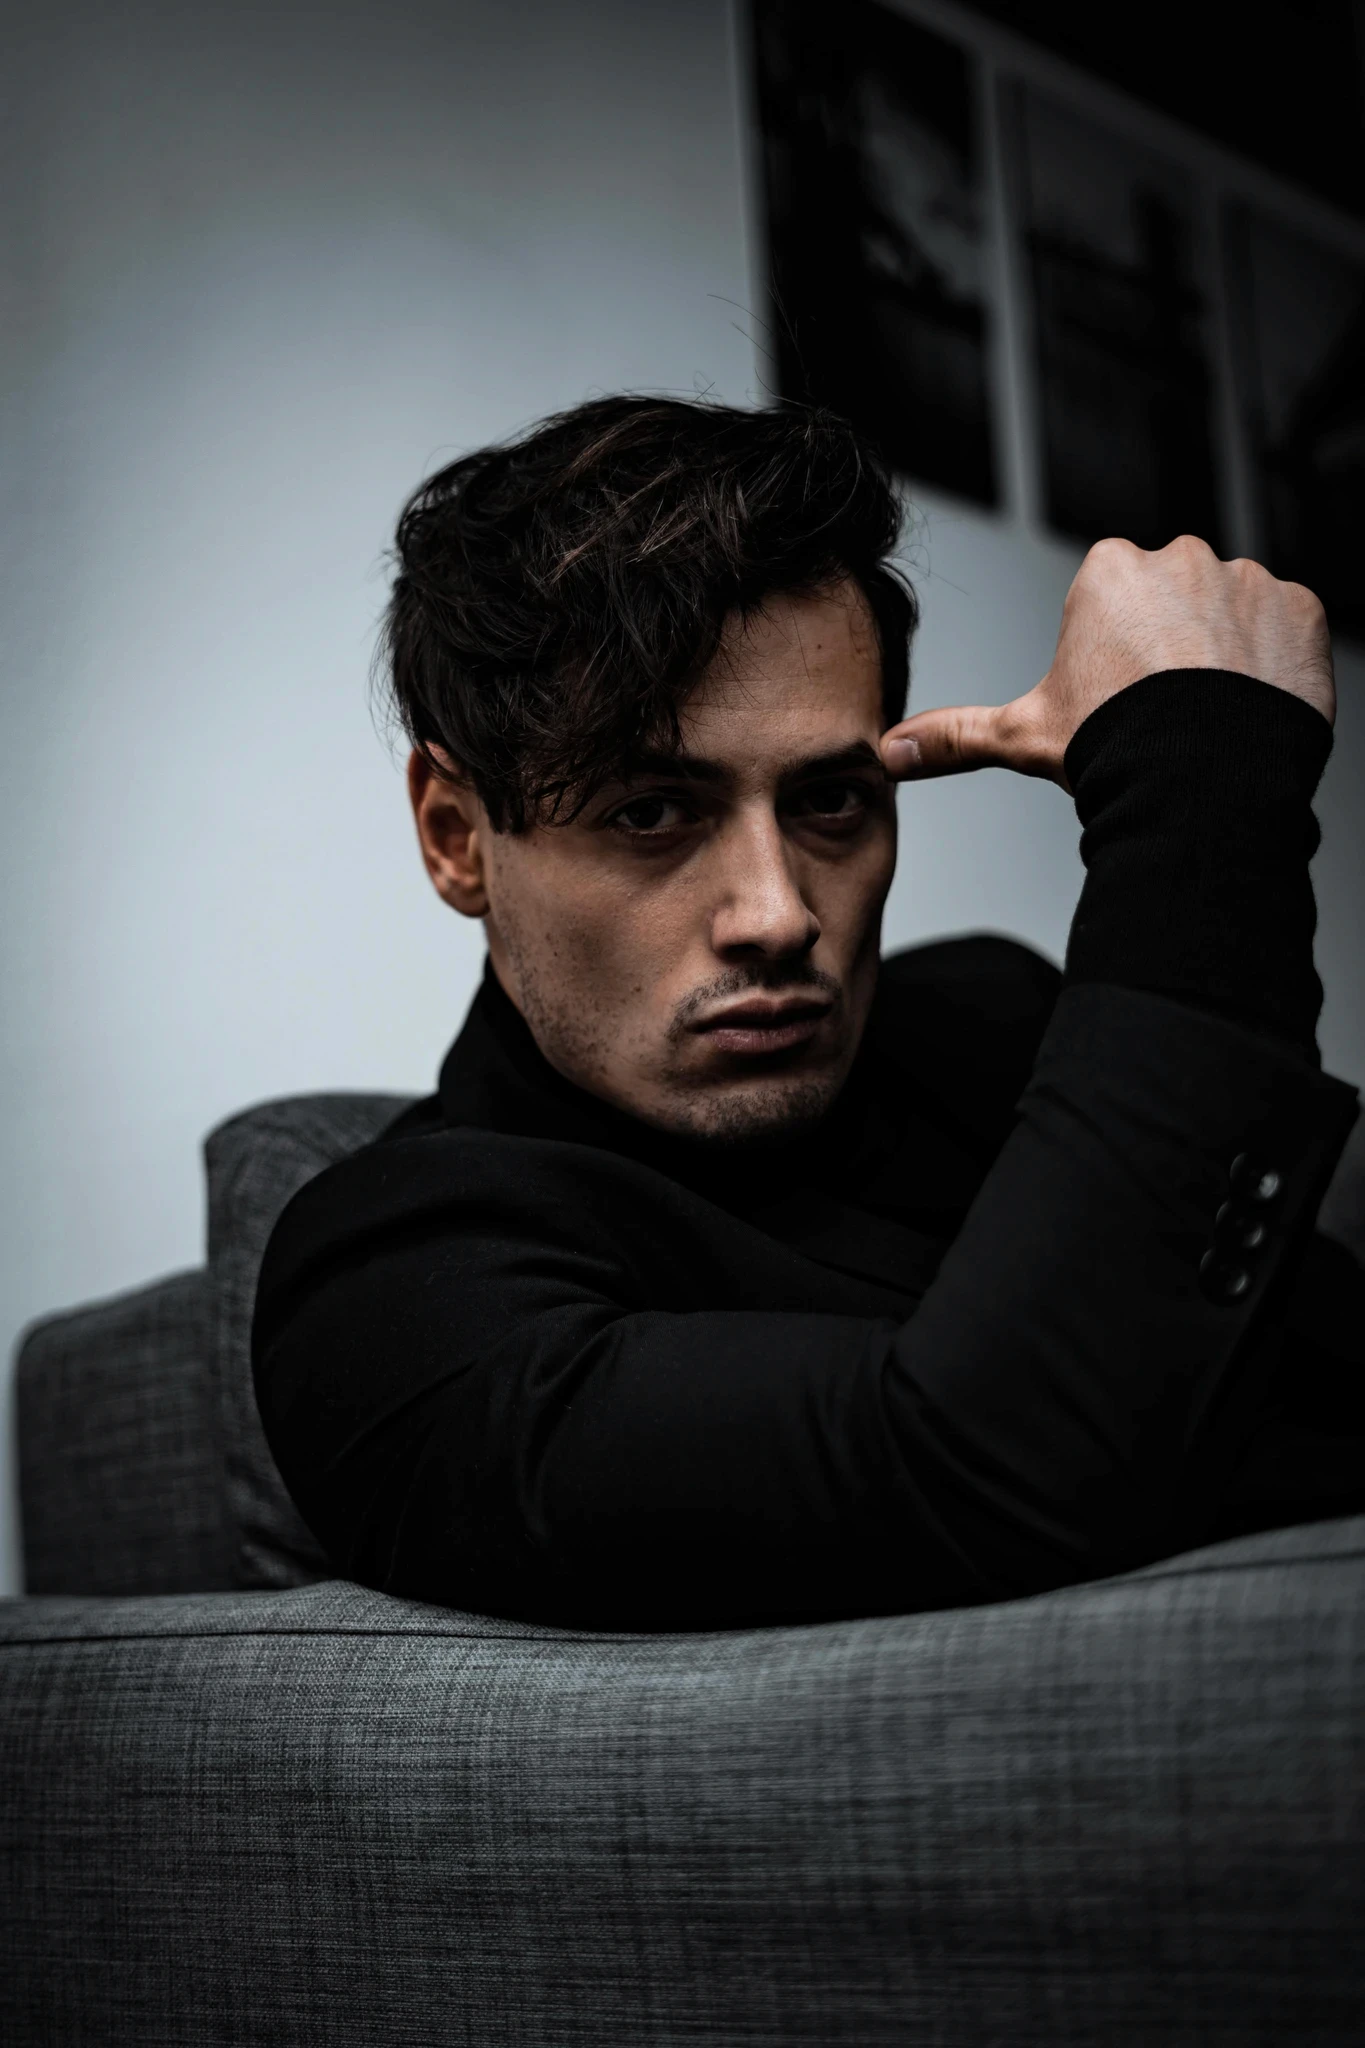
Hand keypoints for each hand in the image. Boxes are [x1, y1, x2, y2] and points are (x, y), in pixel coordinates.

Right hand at [879, 535, 1335, 791]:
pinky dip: (1276, 667)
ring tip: (1210, 717)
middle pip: (1174, 601)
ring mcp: (1246, 580)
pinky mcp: (1301, 608)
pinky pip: (1287, 631)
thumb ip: (957, 735)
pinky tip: (1253, 710)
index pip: (1112, 599)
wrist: (1204, 779)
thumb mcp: (1024, 737)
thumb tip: (891, 752)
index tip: (1120, 694)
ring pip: (1233, 615)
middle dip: (1173, 647)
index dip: (1115, 653)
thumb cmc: (1115, 749)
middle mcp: (1179, 558)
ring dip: (1227, 656)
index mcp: (1109, 572)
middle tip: (1165, 711)